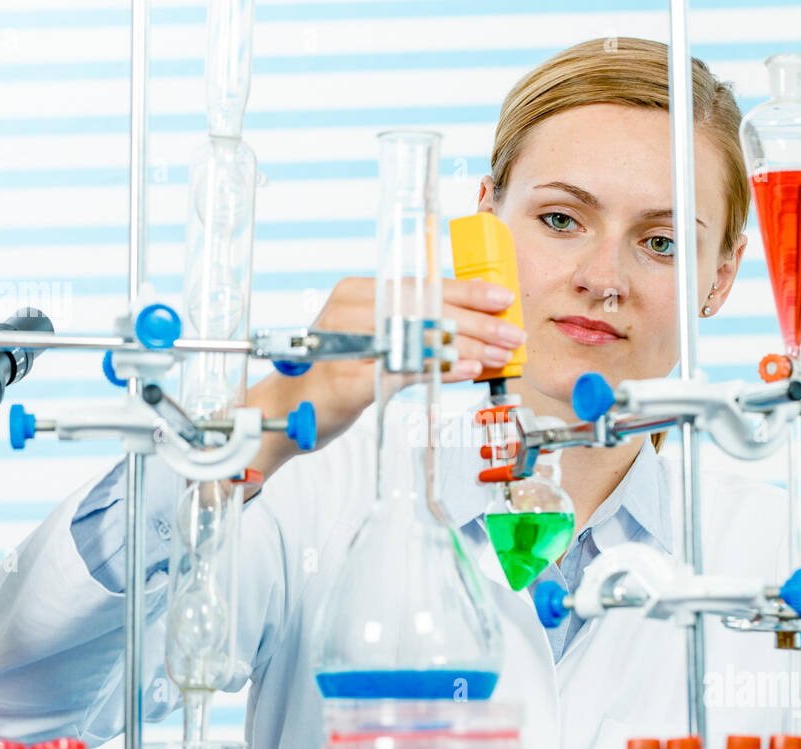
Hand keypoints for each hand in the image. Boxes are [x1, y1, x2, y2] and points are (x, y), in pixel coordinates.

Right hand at [237, 276, 522, 485]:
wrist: (288, 410)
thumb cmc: (338, 373)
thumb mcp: (376, 340)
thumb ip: (413, 329)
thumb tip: (476, 329)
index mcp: (358, 292)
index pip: (422, 286)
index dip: (466, 291)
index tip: (503, 298)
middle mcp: (349, 310)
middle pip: (425, 310)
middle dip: (476, 323)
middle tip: (511, 334)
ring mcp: (345, 344)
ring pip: (419, 338)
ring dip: (466, 347)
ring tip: (500, 354)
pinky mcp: (346, 380)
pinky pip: (403, 370)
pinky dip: (439, 369)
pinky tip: (468, 370)